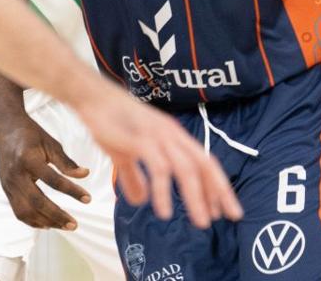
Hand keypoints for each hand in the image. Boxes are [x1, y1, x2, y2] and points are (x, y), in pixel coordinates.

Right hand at [0, 112, 90, 230]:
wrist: (5, 129)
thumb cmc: (31, 135)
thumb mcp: (51, 143)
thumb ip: (66, 162)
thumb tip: (85, 175)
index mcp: (28, 159)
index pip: (53, 180)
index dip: (72, 191)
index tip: (88, 199)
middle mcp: (16, 174)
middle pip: (37, 202)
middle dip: (56, 216)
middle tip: (74, 225)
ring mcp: (8, 184)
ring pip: (25, 211)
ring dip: (46, 222)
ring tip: (64, 226)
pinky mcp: (6, 190)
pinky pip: (18, 211)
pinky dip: (33, 221)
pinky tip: (48, 224)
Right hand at [74, 84, 242, 228]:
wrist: (92, 98)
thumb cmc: (110, 122)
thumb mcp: (125, 154)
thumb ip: (134, 177)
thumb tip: (141, 201)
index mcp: (174, 137)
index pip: (203, 161)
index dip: (216, 185)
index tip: (225, 210)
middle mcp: (172, 135)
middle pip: (203, 164)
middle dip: (218, 191)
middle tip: (228, 217)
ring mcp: (158, 136)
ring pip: (186, 169)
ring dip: (196, 197)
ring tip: (201, 222)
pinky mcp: (141, 140)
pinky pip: (159, 168)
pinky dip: (164, 191)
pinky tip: (164, 212)